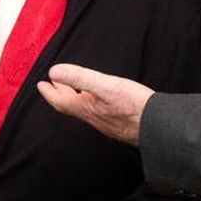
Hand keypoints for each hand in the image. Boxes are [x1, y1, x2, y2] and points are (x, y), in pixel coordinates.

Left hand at [35, 63, 153, 145]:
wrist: (159, 128)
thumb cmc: (134, 107)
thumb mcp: (106, 86)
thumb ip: (80, 77)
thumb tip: (55, 72)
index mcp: (87, 109)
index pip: (61, 102)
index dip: (49, 93)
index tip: (41, 85)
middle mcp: (94, 118)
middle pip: (71, 106)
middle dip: (60, 93)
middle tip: (53, 83)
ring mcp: (106, 123)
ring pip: (84, 110)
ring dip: (74, 98)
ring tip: (72, 89)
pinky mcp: (118, 124)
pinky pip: (96, 113)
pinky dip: (90, 103)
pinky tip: (99, 100)